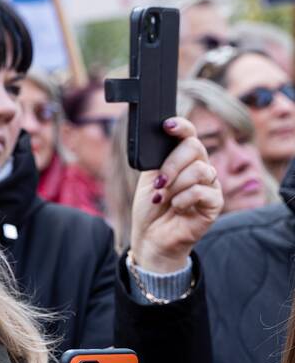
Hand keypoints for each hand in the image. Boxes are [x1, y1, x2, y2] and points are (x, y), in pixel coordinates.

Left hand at [129, 118, 222, 272]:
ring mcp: (210, 185)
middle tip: (158, 183)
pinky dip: (183, 198)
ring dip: (175, 184)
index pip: (189, 135)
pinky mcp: (214, 203)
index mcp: (182, 159)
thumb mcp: (148, 178)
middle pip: (195, 147)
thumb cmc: (150, 208)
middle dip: (172, 164)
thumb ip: (157, 159)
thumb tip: (161, 140)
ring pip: (200, 169)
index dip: (181, 126)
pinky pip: (202, 191)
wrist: (152, 237)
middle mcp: (199, 167)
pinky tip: (175, 207)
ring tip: (162, 198)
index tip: (167, 126)